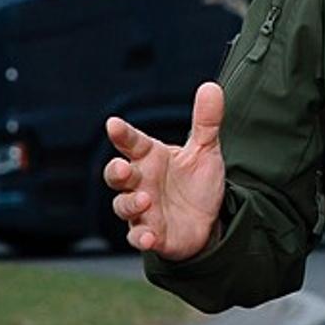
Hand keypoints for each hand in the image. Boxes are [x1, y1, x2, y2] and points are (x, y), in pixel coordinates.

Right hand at [102, 82, 226, 259]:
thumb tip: (211, 86)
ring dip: (130, 204)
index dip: (122, 133)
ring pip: (123, 206)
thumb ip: (206, 121)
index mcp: (150, 158)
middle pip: (117, 175)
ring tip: (145, 200)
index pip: (132, 142)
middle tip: (125, 168)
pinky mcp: (152, 234)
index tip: (113, 124)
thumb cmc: (195, 183)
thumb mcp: (205, 150)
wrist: (206, 221)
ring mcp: (143, 210)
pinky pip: (139, 237)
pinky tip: (148, 237)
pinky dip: (141, 238)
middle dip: (116, 172)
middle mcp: (141, 183)